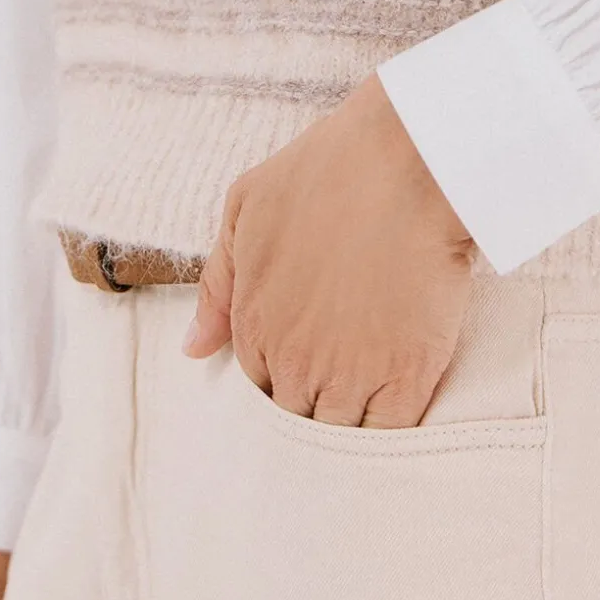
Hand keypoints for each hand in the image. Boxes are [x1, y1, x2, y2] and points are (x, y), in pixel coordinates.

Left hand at [184, 71, 475, 425]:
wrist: (405, 161)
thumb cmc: (326, 171)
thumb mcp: (246, 208)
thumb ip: (218, 285)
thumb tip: (192, 349)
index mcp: (255, 325)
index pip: (258, 388)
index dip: (284, 380)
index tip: (310, 364)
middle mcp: (295, 362)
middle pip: (298, 419)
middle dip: (316, 410)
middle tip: (343, 387)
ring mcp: (351, 375)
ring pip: (341, 438)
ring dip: (352, 428)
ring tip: (373, 408)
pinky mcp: (407, 378)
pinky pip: (391, 436)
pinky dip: (394, 436)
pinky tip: (403, 420)